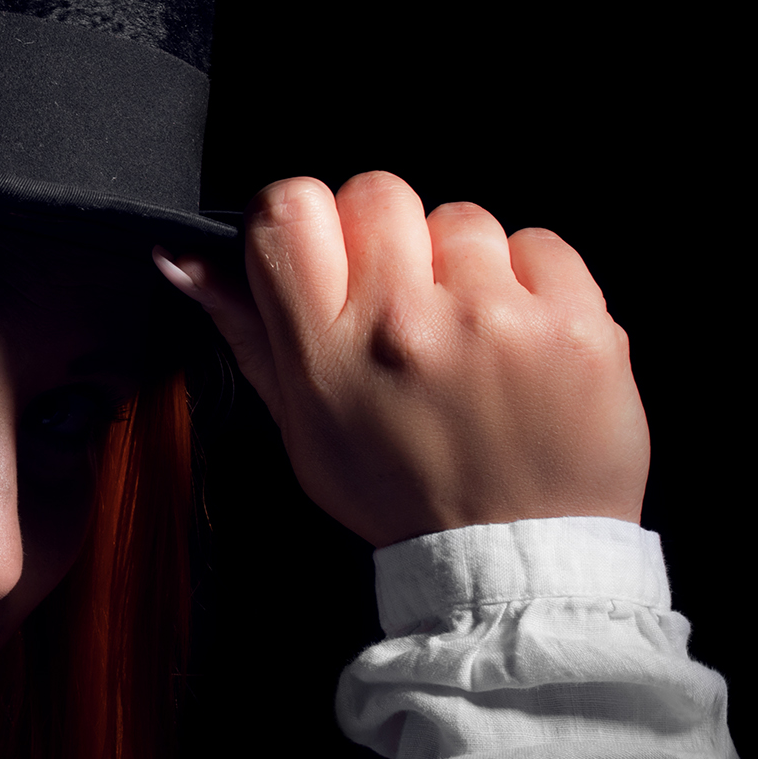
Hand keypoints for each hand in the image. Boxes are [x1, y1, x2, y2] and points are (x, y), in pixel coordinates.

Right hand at [155, 173, 648, 549]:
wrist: (515, 566)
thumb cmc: (403, 495)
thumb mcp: (302, 427)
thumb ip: (247, 332)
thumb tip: (183, 256)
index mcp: (330, 353)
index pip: (289, 209)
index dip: (305, 217)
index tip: (328, 252)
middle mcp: (406, 325)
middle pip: (377, 192)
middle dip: (390, 237)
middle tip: (408, 304)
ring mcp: (496, 320)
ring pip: (462, 217)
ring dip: (466, 266)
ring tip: (472, 338)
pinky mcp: (574, 323)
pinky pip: (540, 242)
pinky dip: (534, 282)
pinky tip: (523, 340)